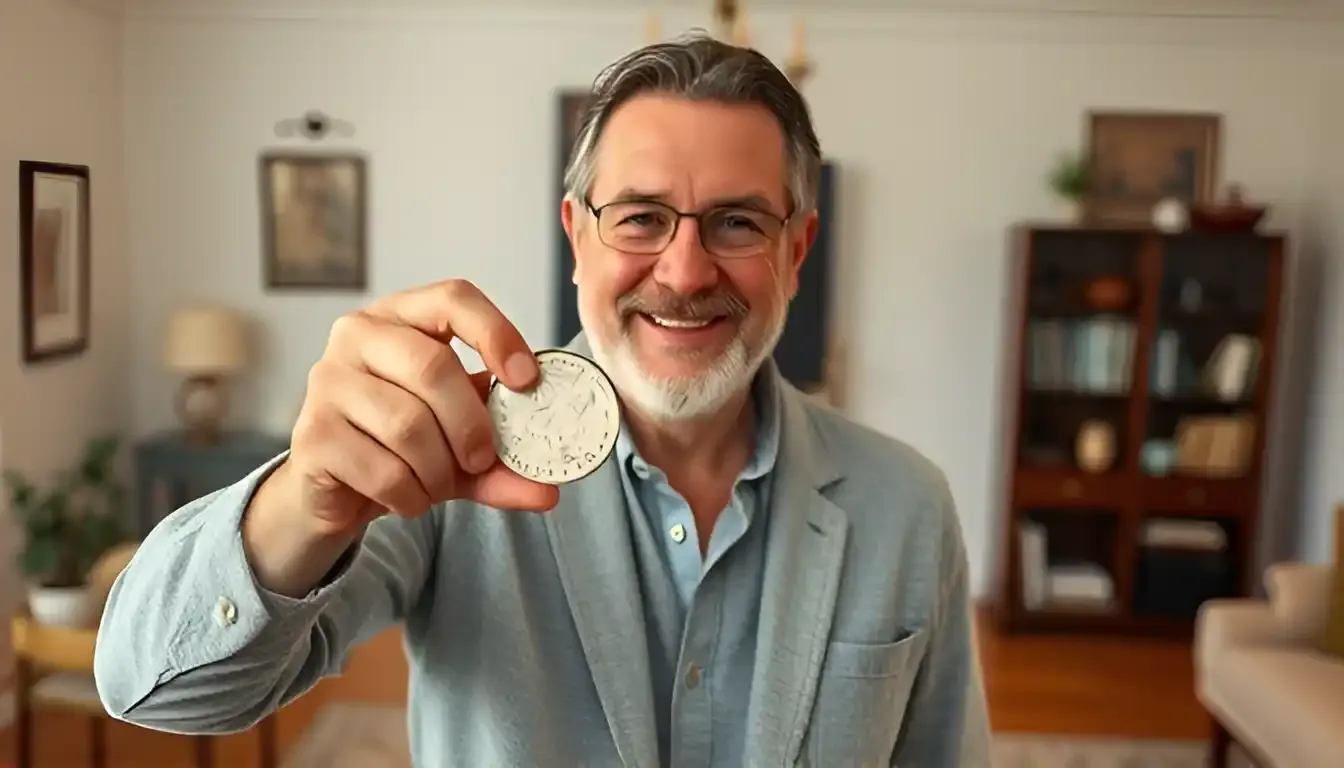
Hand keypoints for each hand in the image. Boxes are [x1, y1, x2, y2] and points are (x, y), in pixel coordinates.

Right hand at [277, 279, 559, 535]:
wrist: (336, 491)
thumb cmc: (404, 447)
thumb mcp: (462, 447)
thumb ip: (505, 462)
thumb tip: (550, 491)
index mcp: (402, 316)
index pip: (454, 298)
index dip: (496, 334)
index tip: (527, 380)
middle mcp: (357, 335)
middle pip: (433, 367)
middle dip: (471, 424)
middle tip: (482, 458)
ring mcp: (327, 381)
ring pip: (408, 425)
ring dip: (439, 470)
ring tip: (439, 483)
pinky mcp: (311, 435)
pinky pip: (383, 470)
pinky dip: (411, 496)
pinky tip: (408, 497)